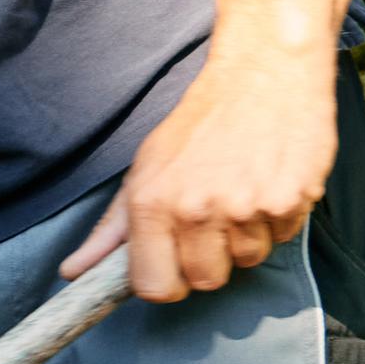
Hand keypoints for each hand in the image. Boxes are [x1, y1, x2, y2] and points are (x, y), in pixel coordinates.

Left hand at [65, 59, 337, 302]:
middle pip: (206, 281)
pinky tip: (267, 183)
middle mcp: (197, 209)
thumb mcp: (143, 171)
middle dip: (209, 260)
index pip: (155, 287)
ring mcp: (247, 207)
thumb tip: (73, 272)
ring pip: (248, 260)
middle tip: (211, 222)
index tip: (173, 265)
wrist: (263, 76)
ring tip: (241, 193)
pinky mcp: (291, 200)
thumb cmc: (198, 126)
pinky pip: (283, 238)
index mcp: (153, 204)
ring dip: (245, 238)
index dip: (166, 282)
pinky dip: (277, 219)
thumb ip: (110, 230)